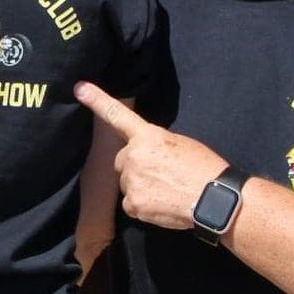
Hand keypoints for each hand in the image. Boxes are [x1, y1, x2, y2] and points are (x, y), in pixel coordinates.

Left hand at [75, 82, 228, 232]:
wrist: (214, 199)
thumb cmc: (203, 168)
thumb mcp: (180, 144)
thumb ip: (155, 144)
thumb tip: (146, 154)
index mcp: (148, 136)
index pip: (118, 115)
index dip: (97, 100)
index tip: (80, 89)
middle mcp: (134, 156)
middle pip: (122, 160)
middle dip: (135, 166)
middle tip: (160, 174)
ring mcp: (131, 181)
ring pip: (127, 183)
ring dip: (140, 186)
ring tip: (166, 190)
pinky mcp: (133, 204)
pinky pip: (130, 204)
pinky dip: (143, 205)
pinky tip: (161, 204)